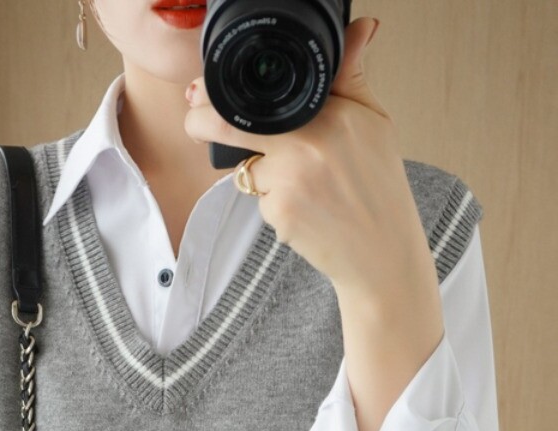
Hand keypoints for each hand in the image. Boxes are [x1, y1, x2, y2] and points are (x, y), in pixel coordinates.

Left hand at [184, 18, 430, 303]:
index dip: (222, 92)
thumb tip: (360, 28)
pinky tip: (306, 211)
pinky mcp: (278, 213)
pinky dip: (275, 204)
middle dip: (200, 123)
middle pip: (227, 124)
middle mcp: (306, 143)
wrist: (382, 253)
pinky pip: (260, 200)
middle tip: (196, 123)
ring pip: (249, 168)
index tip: (205, 93)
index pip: (261, 93)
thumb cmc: (380, 190)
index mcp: (330, 114)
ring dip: (263, 175)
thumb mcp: (375, 124)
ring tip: (306, 188)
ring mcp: (289, 180)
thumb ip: (352, 76)